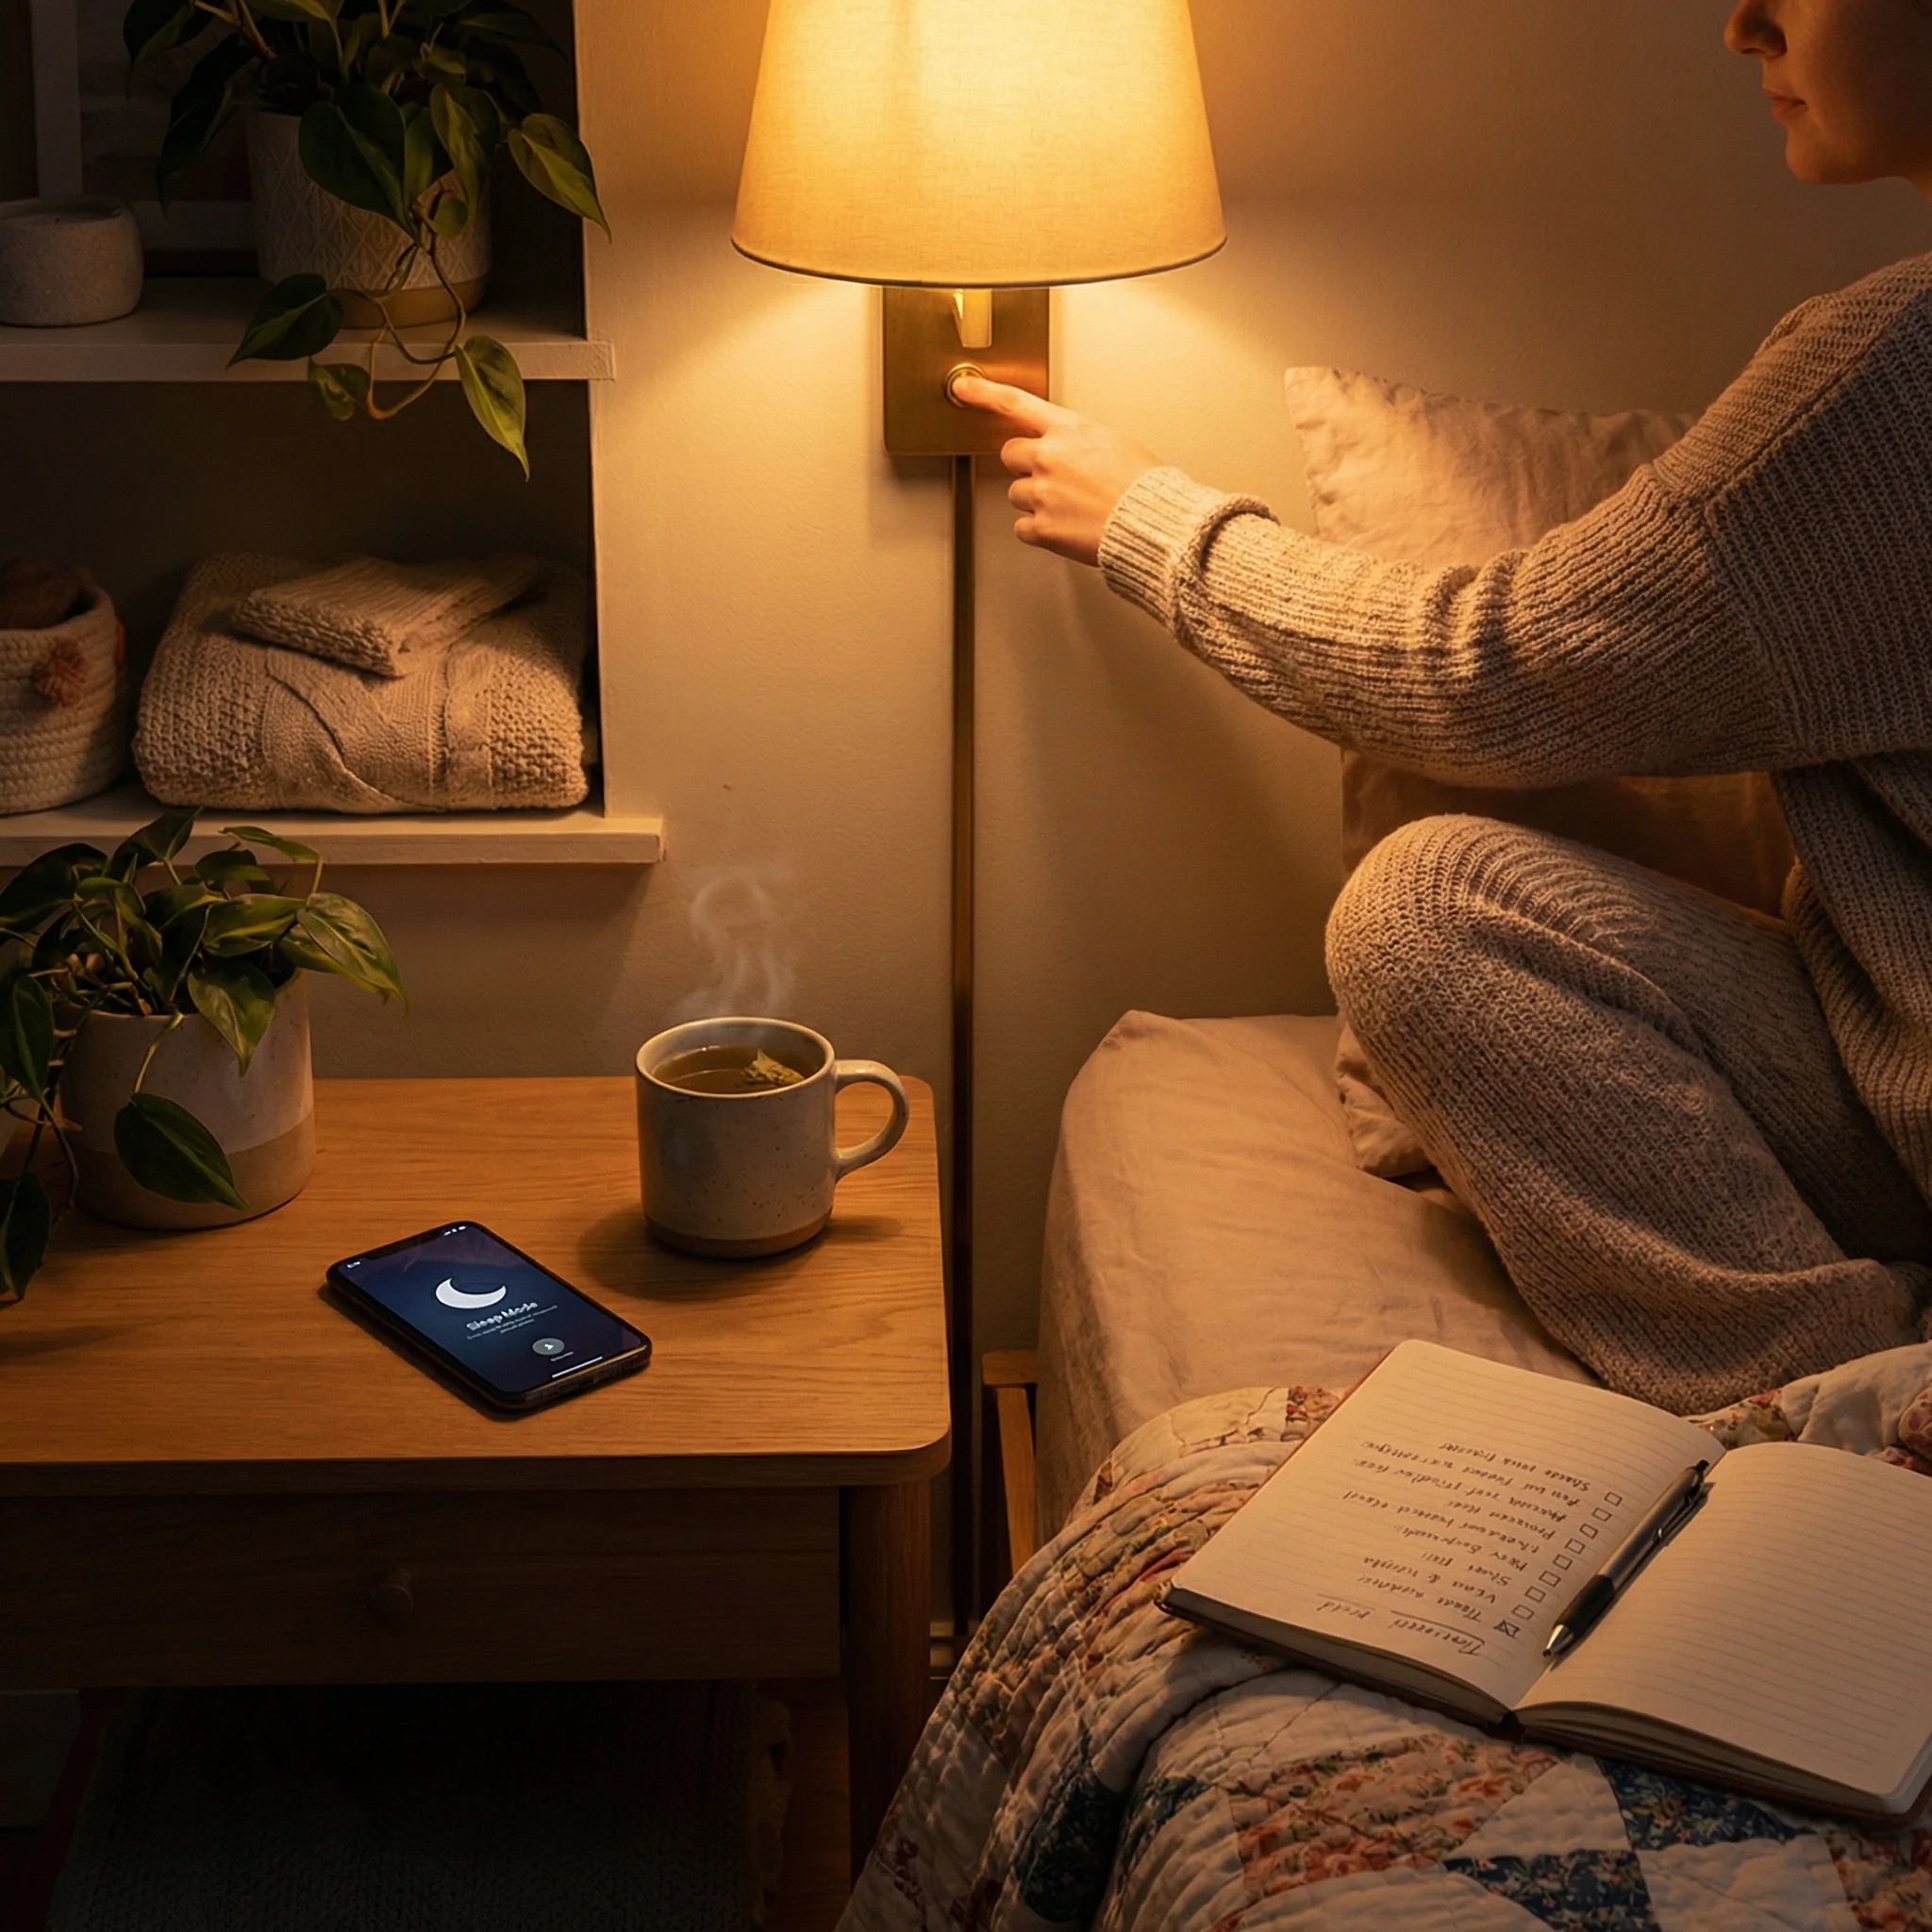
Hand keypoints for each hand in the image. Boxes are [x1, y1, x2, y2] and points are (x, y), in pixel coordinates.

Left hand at [950, 376, 1162, 566]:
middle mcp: (1050, 457)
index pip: (1017, 404)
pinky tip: (1065, 527)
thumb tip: (1068, 451)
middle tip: (1053, 477)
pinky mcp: (1042, 527)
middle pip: (1009, 455)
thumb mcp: (1113, 443)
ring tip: (1070, 506)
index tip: (963, 389)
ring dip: (1035, 500)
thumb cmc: (1144, 486)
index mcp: (1070, 430)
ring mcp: (1043, 493)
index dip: (984, 394)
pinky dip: (1039, 530)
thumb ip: (1078, 442)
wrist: (1153, 524)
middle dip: (1025, 465)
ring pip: (1016, 493)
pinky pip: (1023, 527)